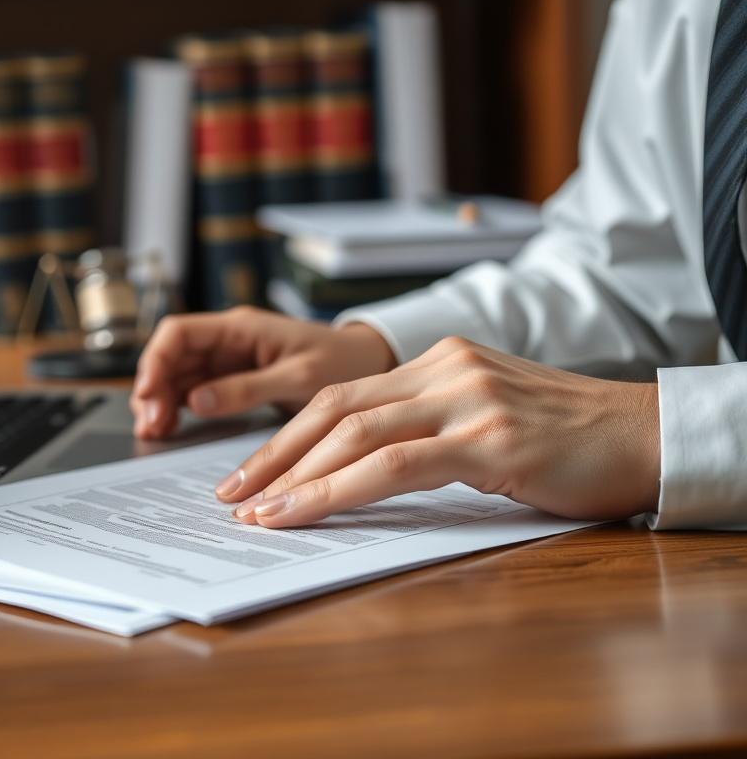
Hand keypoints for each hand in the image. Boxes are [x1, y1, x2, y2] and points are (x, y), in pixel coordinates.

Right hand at [131, 307, 395, 439]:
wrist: (368, 363)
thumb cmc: (341, 361)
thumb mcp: (298, 377)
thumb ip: (247, 388)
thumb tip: (195, 400)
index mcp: (241, 327)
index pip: (179, 333)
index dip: (155, 362)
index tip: (147, 395)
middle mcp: (228, 340)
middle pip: (171, 356)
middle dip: (153, 388)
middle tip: (152, 426)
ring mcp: (229, 360)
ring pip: (177, 375)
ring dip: (160, 401)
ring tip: (156, 432)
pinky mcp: (234, 380)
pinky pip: (194, 391)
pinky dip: (177, 409)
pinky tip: (171, 429)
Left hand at [217, 336, 660, 526]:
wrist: (645, 436)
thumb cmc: (564, 439)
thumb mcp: (484, 417)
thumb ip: (428, 427)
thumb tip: (362, 467)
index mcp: (439, 361)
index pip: (342, 395)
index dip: (287, 436)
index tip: (252, 473)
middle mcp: (445, 369)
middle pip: (333, 407)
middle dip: (272, 455)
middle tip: (231, 494)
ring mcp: (466, 399)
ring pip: (354, 433)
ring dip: (295, 477)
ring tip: (255, 514)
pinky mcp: (489, 439)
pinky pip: (395, 464)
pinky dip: (339, 491)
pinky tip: (304, 514)